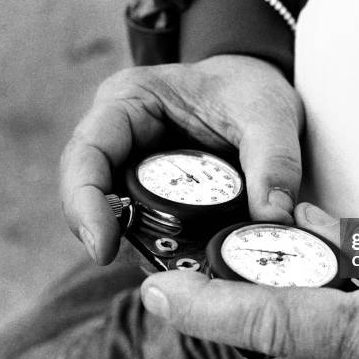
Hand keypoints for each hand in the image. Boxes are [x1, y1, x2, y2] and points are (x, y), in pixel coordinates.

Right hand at [60, 55, 302, 263]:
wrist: (259, 92)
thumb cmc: (253, 90)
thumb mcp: (269, 116)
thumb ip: (274, 163)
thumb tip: (274, 219)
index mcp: (131, 100)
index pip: (88, 153)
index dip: (84, 203)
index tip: (103, 249)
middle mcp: (122, 134)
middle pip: (93, 192)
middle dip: (111, 234)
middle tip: (150, 267)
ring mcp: (136, 164)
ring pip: (119, 215)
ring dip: (141, 245)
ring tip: (178, 268)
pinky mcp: (156, 190)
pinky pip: (149, 223)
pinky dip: (165, 244)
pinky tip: (190, 260)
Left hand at [139, 203, 358, 358]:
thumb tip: (305, 232)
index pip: (277, 325)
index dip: (209, 308)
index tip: (162, 292)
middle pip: (280, 356)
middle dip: (265, 311)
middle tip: (263, 271)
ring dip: (300, 331)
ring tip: (327, 292)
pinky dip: (325, 351)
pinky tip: (347, 317)